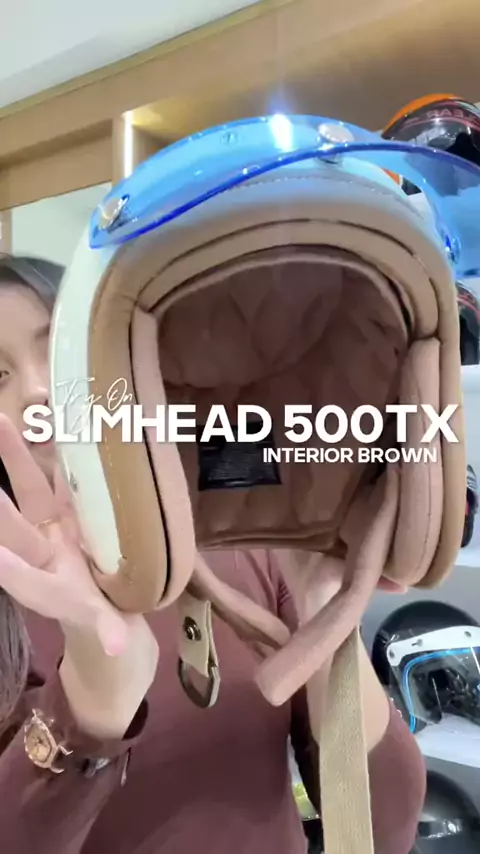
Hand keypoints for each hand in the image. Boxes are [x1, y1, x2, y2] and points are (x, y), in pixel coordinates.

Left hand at [0, 416, 157, 737]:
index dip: (9, 567)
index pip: (23, 577)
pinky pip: (64, 478)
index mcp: (48, 586)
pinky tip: (56, 422)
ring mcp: (55, 526)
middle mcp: (44, 552)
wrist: (103, 604)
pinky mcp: (73, 509)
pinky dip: (61, 455)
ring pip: (33, 488)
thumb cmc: (102, 620)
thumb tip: (117, 647)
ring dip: (15, 456)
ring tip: (0, 419)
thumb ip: (111, 633)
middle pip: (16, 524)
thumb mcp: (108, 629)